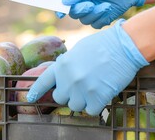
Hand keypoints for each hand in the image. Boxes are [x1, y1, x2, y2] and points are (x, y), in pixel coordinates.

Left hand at [26, 19, 148, 115]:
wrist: (124, 45)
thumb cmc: (103, 44)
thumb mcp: (78, 50)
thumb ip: (67, 64)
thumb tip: (63, 76)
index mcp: (62, 64)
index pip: (44, 81)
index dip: (37, 91)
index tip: (31, 98)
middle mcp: (69, 78)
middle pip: (60, 98)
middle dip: (68, 94)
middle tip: (80, 86)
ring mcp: (82, 89)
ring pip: (75, 106)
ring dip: (82, 100)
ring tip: (93, 87)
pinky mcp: (97, 97)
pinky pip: (91, 110)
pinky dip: (96, 104)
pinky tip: (102, 92)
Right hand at [57, 0, 147, 28]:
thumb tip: (65, 1)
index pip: (63, 0)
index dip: (60, 8)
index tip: (60, 14)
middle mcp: (81, 1)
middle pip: (73, 13)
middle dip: (81, 10)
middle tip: (90, 5)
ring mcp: (90, 11)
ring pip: (84, 20)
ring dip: (95, 14)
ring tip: (106, 5)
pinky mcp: (99, 18)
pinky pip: (95, 24)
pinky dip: (102, 18)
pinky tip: (109, 8)